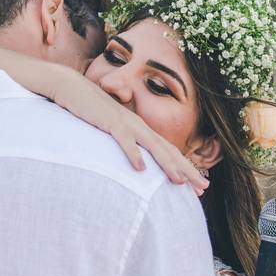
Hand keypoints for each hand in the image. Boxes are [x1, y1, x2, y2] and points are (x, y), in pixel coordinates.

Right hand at [45, 64, 209, 194]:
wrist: (71, 88)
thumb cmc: (90, 111)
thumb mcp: (111, 130)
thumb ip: (124, 143)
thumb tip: (133, 164)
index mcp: (141, 129)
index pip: (168, 151)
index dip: (185, 168)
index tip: (198, 186)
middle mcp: (139, 126)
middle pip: (168, 150)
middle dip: (187, 169)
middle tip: (203, 187)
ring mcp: (126, 123)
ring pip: (153, 146)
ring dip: (168, 164)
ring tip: (180, 181)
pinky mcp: (110, 122)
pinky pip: (125, 140)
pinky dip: (134, 154)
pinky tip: (141, 169)